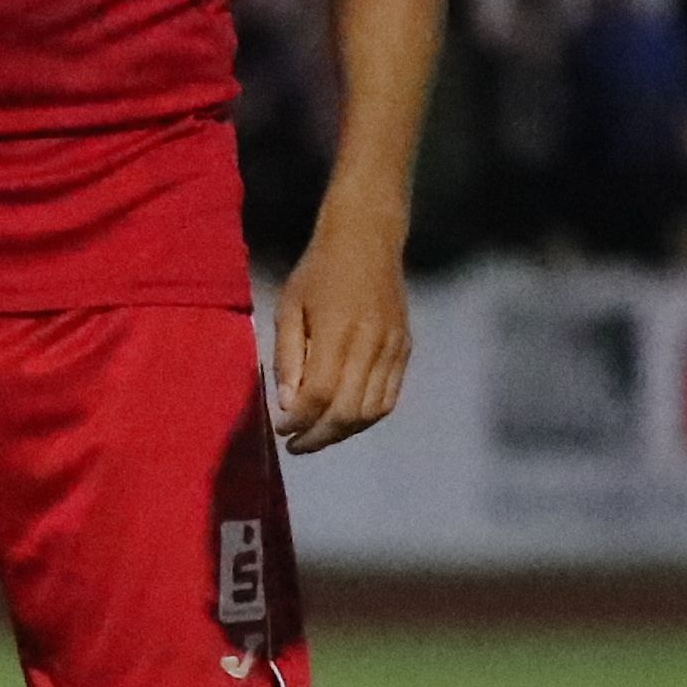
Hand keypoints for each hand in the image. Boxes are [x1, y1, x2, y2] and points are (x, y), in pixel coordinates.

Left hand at [271, 214, 410, 453]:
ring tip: (317, 436)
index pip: (321, 393)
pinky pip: (390, 397)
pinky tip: (343, 419)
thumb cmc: (318, 272)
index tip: (281, 430)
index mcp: (338, 332)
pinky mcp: (406, 350)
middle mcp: (372, 344)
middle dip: (320, 436)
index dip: (300, 420)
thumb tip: (289, 406)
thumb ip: (289, 357)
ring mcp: (394, 348)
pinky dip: (366, 417)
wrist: (367, 242)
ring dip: (343, 432)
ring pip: (373, 411)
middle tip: (296, 445)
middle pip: (349, 410)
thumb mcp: (289, 308)